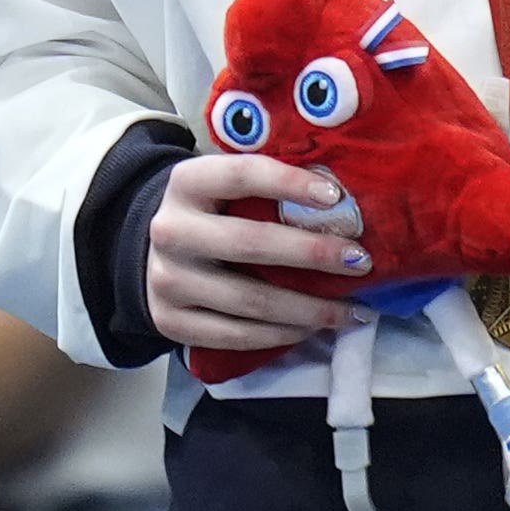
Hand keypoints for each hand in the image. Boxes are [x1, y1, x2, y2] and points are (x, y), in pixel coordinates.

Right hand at [144, 151, 370, 352]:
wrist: (150, 253)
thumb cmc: (211, 214)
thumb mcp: (224, 188)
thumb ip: (268, 188)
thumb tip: (343, 199)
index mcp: (187, 183)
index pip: (243, 175)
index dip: (290, 183)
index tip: (336, 196)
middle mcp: (171, 230)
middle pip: (249, 243)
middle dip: (312, 253)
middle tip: (359, 261)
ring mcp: (167, 280)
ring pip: (248, 299)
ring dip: (308, 308)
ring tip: (351, 310)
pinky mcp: (170, 321)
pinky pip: (234, 335)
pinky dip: (280, 334)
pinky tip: (313, 328)